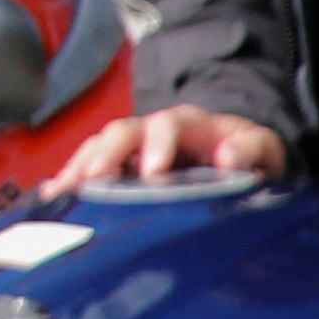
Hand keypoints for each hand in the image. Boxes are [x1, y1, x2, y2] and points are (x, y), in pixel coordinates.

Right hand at [40, 106, 286, 193]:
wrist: (234, 152)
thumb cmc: (247, 154)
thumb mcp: (264, 149)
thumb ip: (252, 149)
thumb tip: (227, 157)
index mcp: (189, 124)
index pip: (167, 125)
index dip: (157, 146)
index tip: (153, 172)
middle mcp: (155, 129)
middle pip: (122, 131)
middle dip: (107, 155)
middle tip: (95, 179)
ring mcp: (134, 145)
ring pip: (100, 146)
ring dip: (82, 166)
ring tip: (64, 190)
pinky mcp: (122, 163)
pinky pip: (91, 163)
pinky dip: (72, 177)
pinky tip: (53, 194)